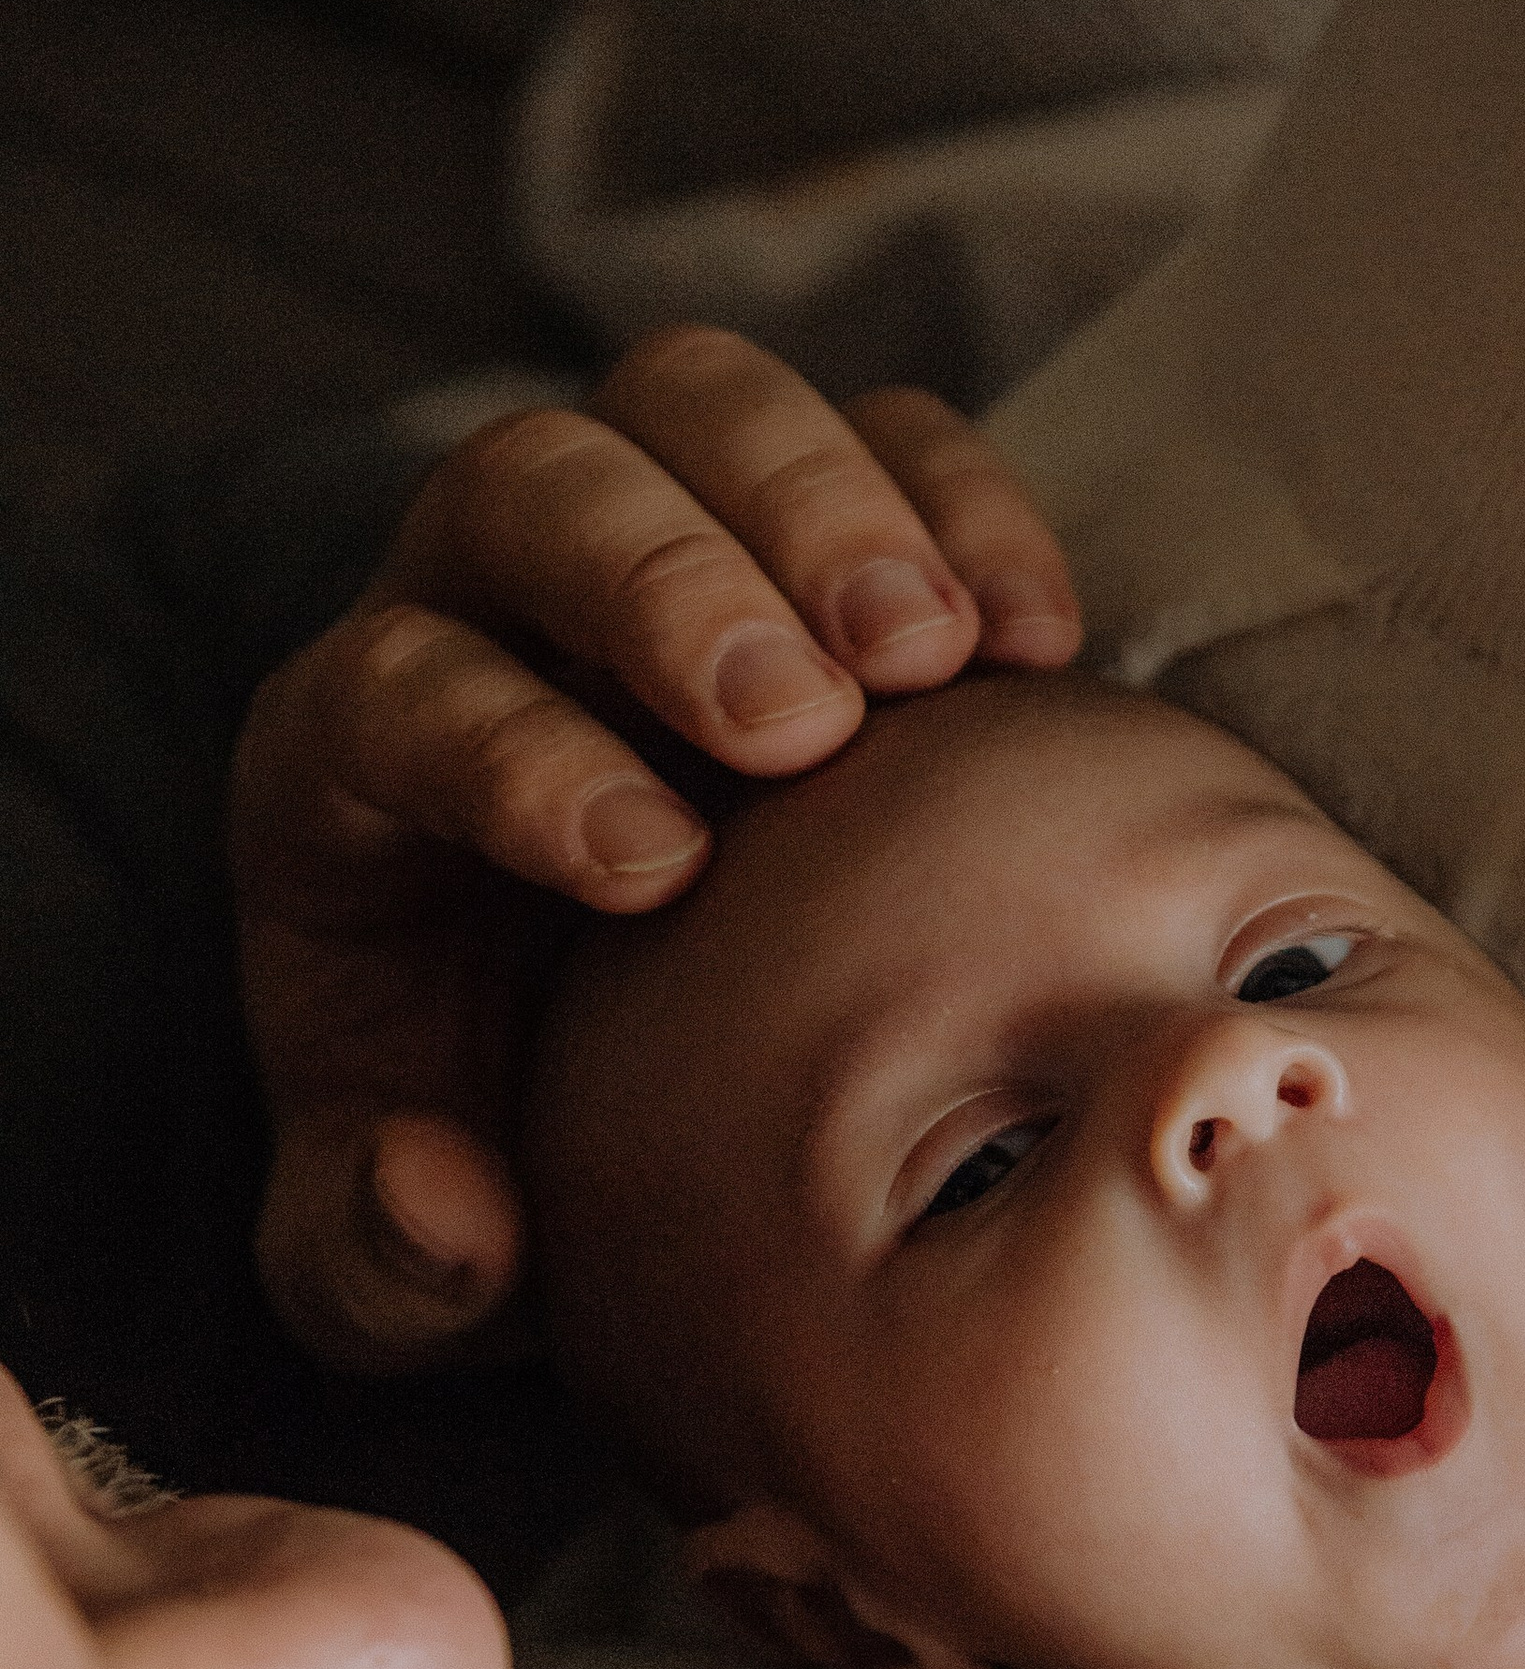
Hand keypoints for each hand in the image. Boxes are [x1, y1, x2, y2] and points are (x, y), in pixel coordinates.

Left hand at [232, 330, 1079, 1371]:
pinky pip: (877, 430)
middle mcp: (477, 610)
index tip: (659, 871)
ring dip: (822, 499)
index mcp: (342, 777)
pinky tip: (1038, 639)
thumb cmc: (506, 1160)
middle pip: (535, 483)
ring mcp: (650, 540)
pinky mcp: (809, 532)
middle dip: (666, 582)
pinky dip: (961, 499)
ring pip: (694, 401)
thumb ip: (380, 1264)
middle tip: (803, 722)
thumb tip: (437, 1195)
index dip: (514, 756)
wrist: (645, 1086)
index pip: (390, 692)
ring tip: (934, 655)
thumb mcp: (403, 1267)